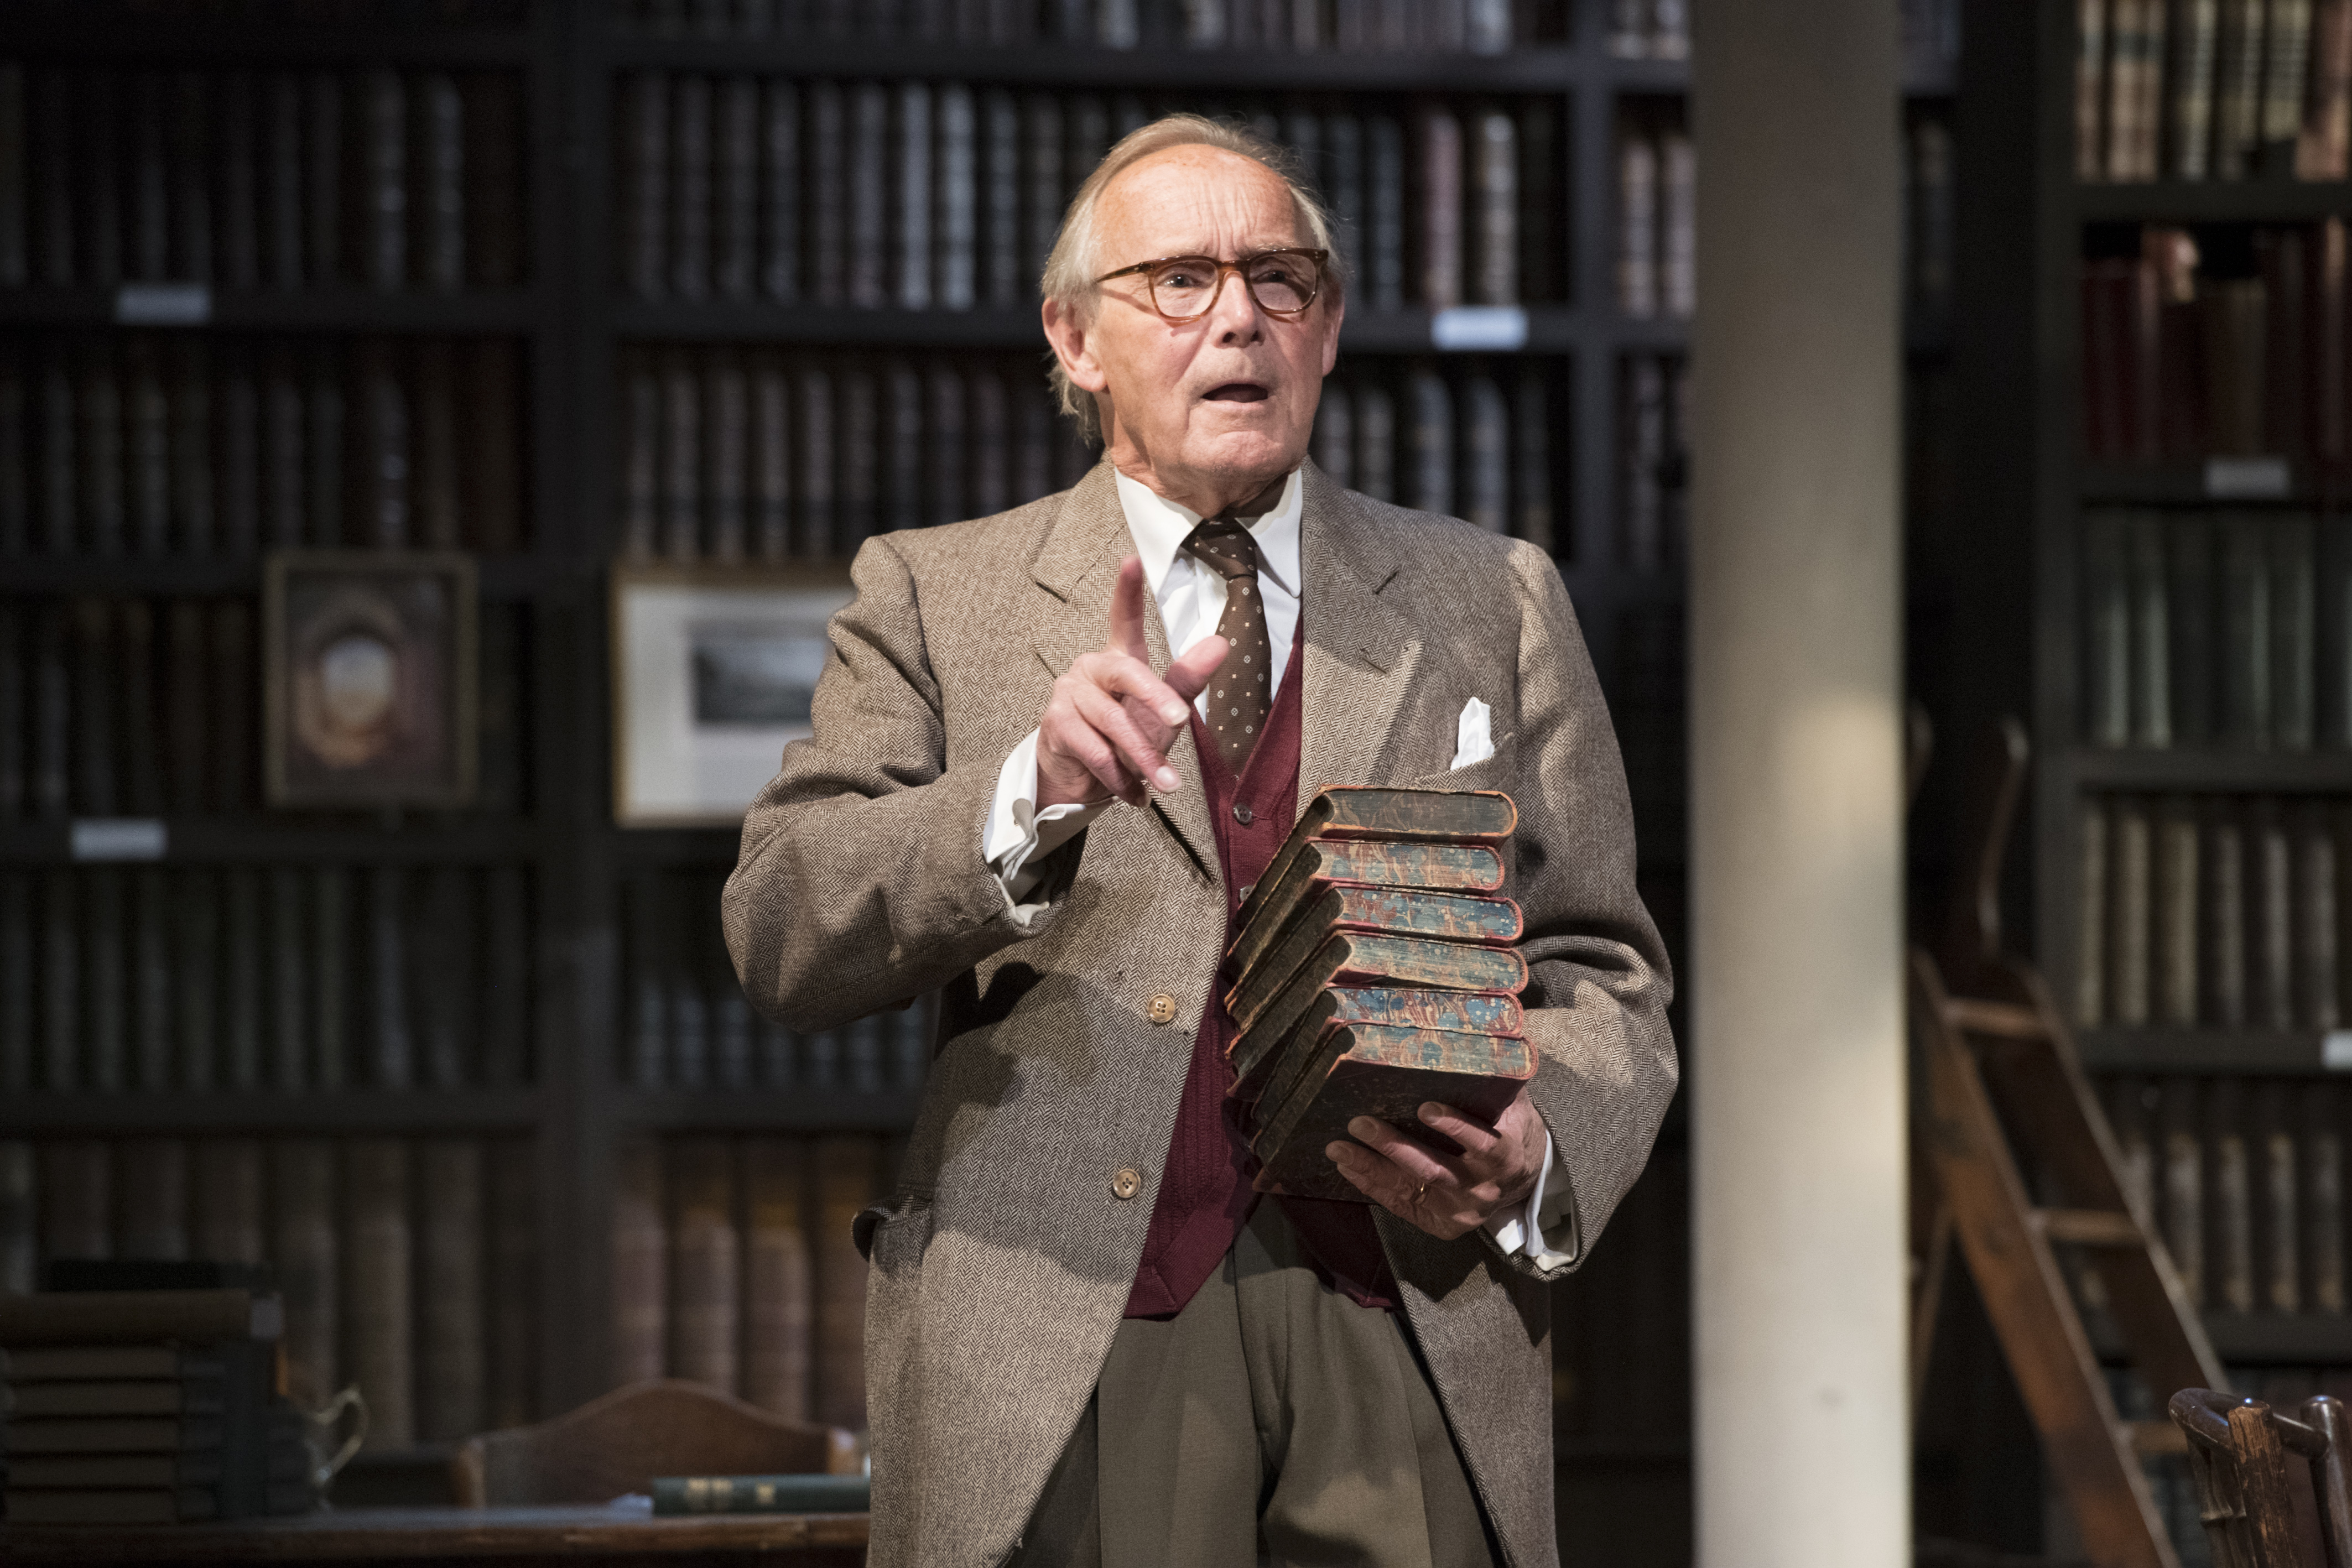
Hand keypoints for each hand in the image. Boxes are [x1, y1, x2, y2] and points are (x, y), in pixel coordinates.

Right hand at [1037, 557, 1226, 809]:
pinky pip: (1094, 751)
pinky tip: (1134, 796)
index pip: (1121, 619)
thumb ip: (1187, 681)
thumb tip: (1222, 644)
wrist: (1082, 784)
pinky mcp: (1055, 725)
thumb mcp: (1163, 715)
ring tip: (1167, 786)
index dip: (1126, 591)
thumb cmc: (1126, 740)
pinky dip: (1119, 778)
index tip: (1131, 559)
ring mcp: (1069, 695)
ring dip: (1143, 759)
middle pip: (1127, 672)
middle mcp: (1090, 669)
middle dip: (1156, 699)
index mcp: (1119, 660)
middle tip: (1181, 720)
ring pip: (1113, 724)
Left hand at [1324, 1088, 1549, 1240]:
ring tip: (1339, 1148)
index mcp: (1505, 1157)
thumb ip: (1492, 1081)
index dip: (1455, 1127)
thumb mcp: (1511, 1105)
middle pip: (1434, 1169)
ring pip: (1411, 1189)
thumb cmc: (1509, 1130)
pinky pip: (1402, 1205)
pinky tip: (1348, 1167)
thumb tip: (1465, 1043)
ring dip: (1372, 1167)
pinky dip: (1373, 1186)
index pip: (1482, 1144)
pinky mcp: (1442, 1224)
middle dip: (1394, 1147)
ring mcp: (1461, 1210)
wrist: (1523, 1179)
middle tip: (1360, 1123)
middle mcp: (1483, 1188)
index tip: (1425, 1107)